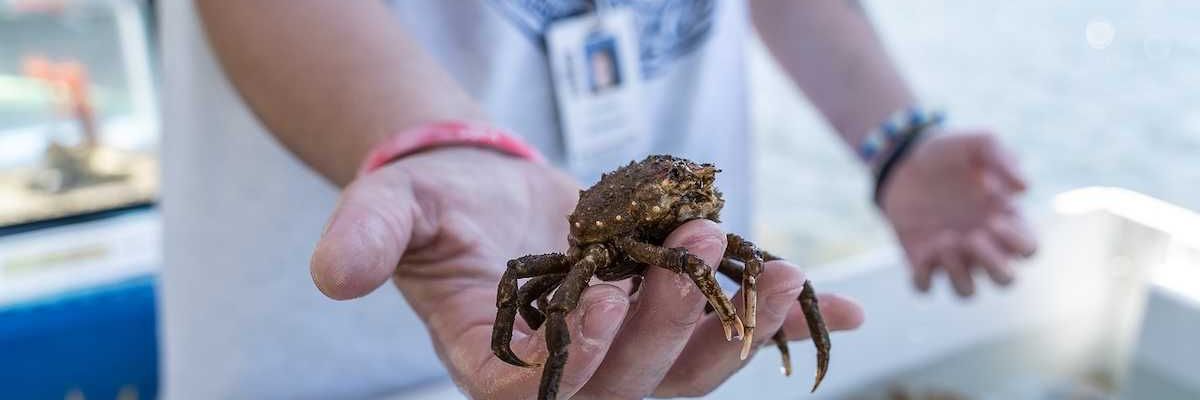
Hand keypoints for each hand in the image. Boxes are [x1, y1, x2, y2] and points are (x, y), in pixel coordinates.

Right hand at [310, 147, 862, 398]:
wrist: (483, 190)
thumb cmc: (433, 202)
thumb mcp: (394, 207)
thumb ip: (368, 237)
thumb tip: (332, 274)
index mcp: (494, 363)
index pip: (542, 385)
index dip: (580, 352)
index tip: (605, 294)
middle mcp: (566, 374)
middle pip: (627, 380)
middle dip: (668, 325)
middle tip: (698, 246)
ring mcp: (621, 352)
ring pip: (686, 367)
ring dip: (735, 329)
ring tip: (782, 273)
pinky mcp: (661, 324)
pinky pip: (720, 333)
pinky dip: (774, 323)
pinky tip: (840, 308)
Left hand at [880, 131, 1037, 296]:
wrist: (902, 158)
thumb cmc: (949, 151)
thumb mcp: (979, 144)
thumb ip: (1004, 159)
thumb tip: (1025, 188)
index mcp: (1005, 220)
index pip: (1029, 250)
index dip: (1018, 242)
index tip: (994, 216)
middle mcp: (983, 244)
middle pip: (1005, 281)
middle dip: (994, 266)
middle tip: (972, 236)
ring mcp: (951, 255)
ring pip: (966, 291)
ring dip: (958, 274)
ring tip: (945, 239)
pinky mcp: (920, 258)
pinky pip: (925, 287)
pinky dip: (924, 277)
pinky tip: (923, 249)